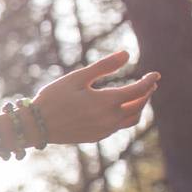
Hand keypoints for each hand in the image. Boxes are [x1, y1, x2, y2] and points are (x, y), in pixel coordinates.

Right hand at [31, 49, 159, 144]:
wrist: (35, 126)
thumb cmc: (53, 98)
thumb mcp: (77, 78)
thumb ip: (104, 66)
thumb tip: (127, 54)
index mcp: (106, 102)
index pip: (138, 90)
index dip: (149, 81)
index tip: (155, 74)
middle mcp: (110, 118)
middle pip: (139, 106)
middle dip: (146, 94)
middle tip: (149, 84)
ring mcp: (104, 130)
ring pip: (132, 119)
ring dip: (138, 107)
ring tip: (137, 97)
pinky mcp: (96, 137)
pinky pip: (118, 127)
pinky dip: (124, 116)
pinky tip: (117, 109)